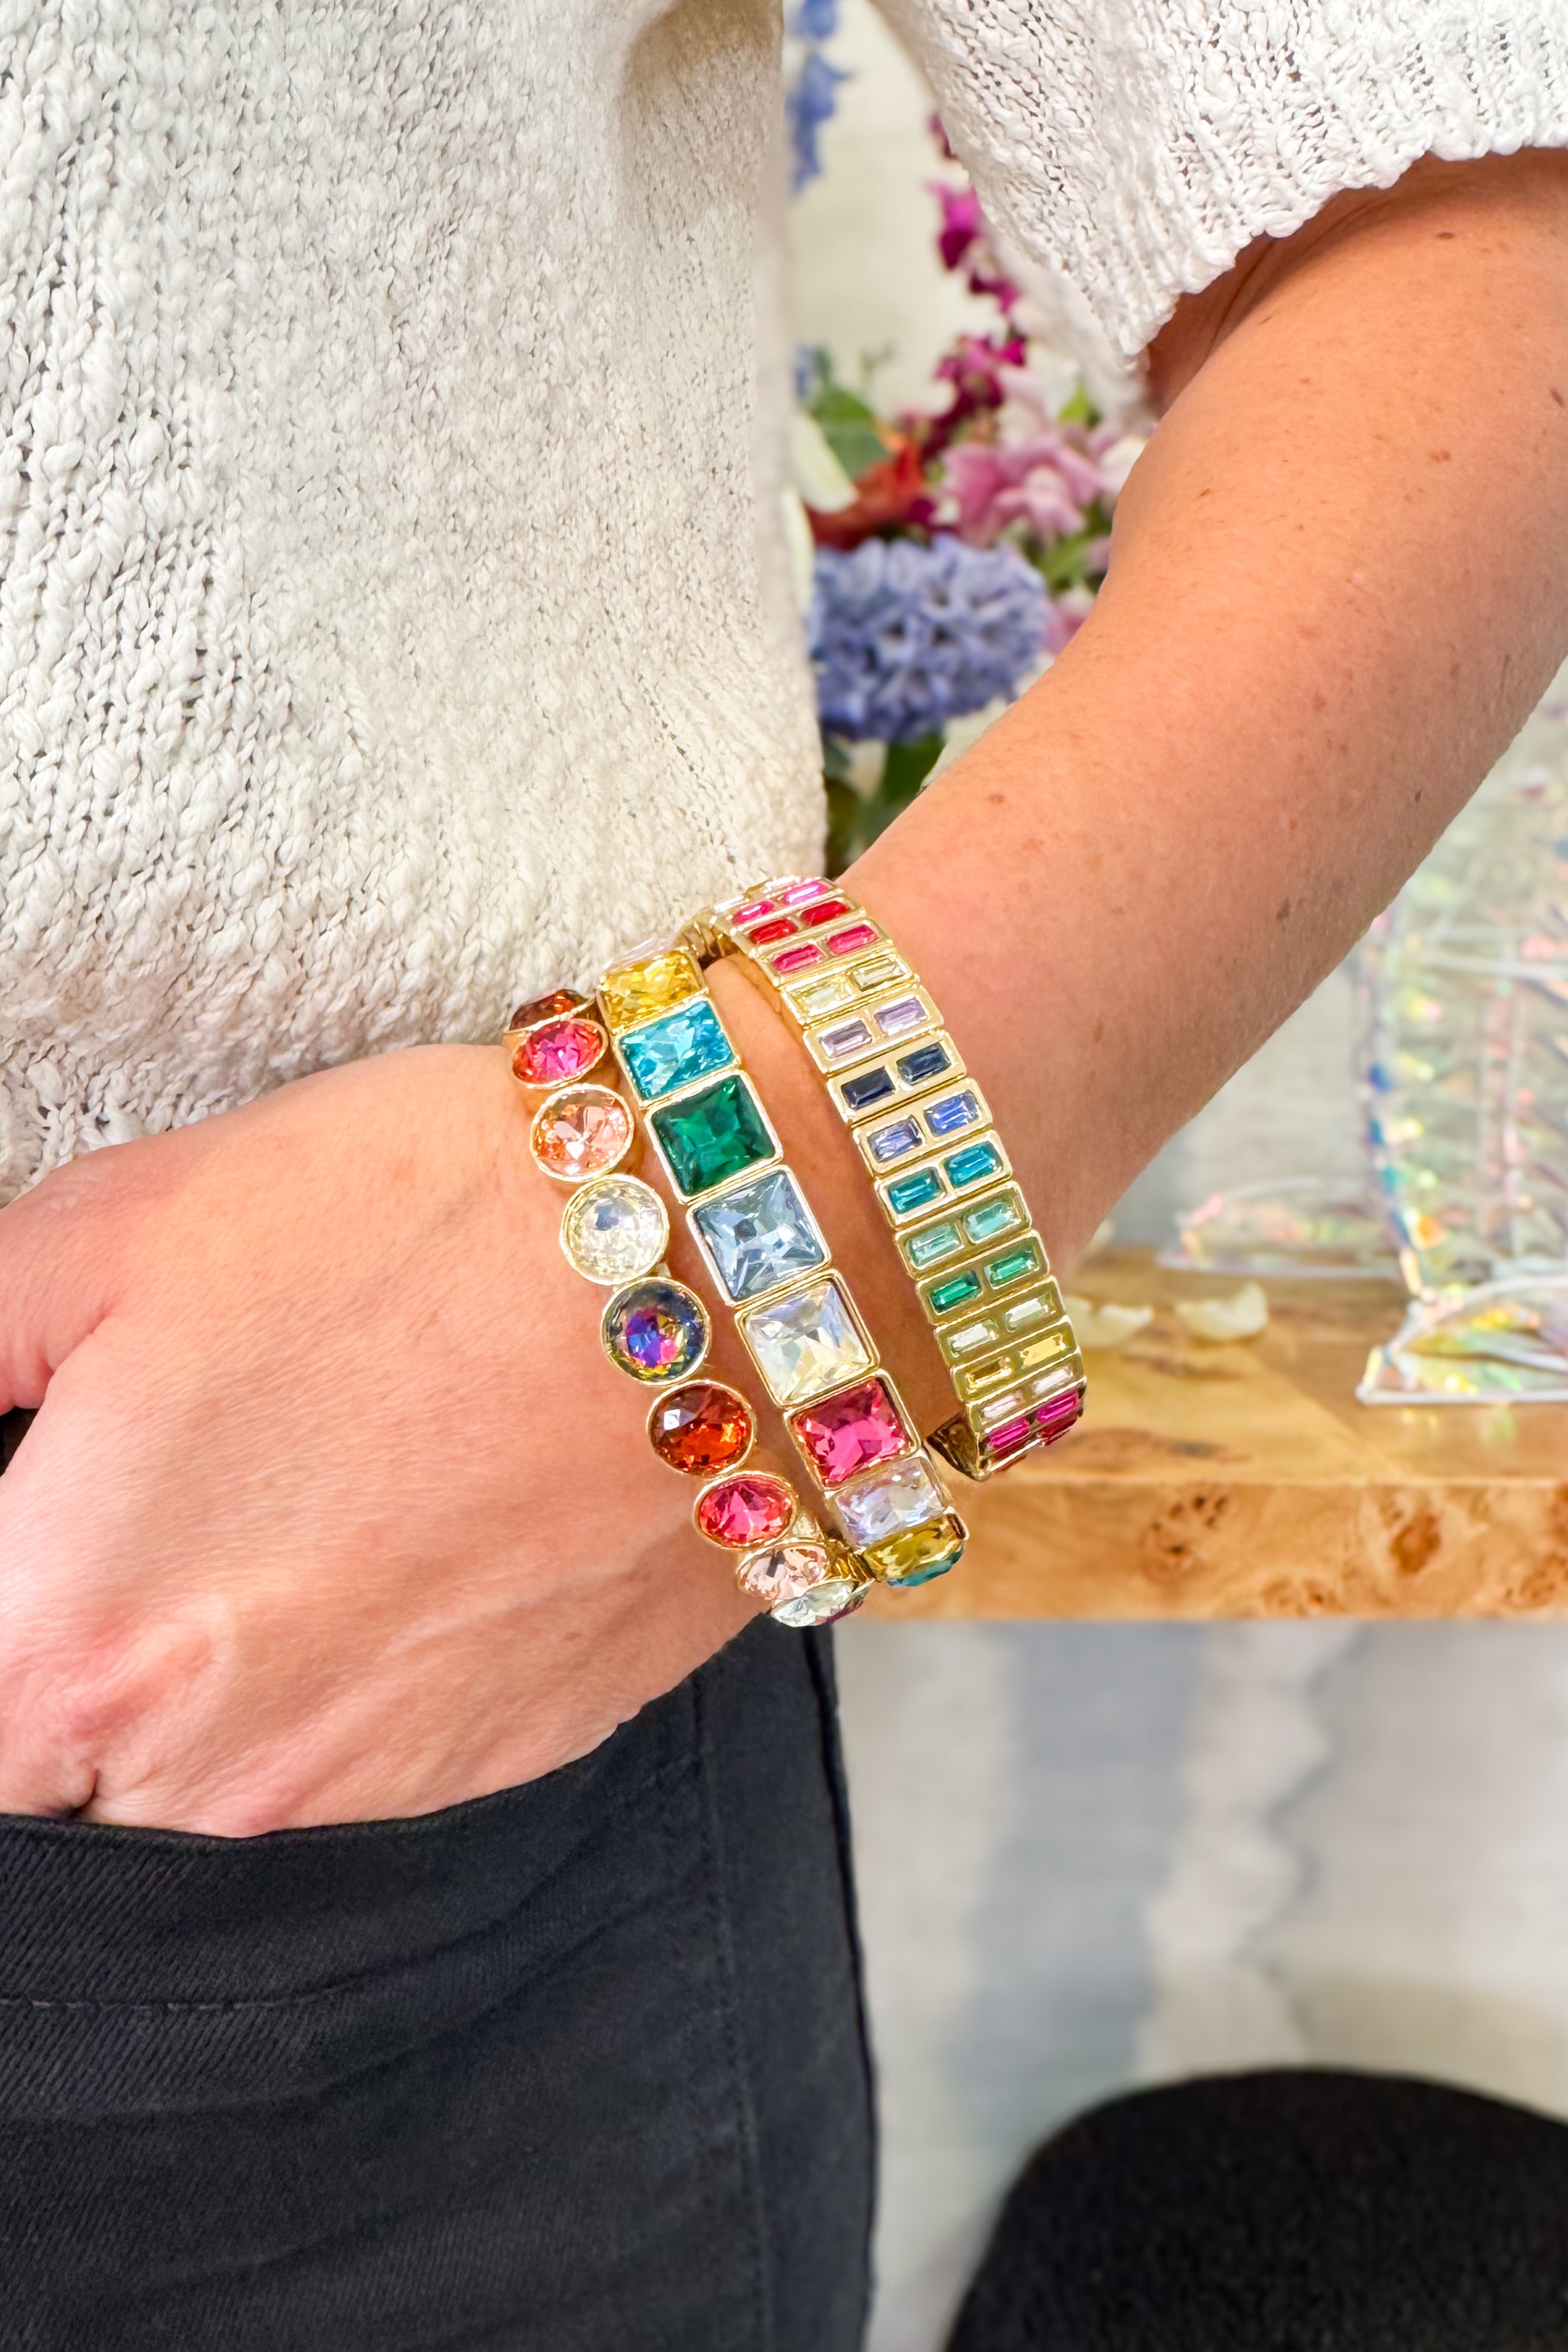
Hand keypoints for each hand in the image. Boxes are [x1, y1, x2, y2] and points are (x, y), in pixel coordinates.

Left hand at [0, 1045, 759, 1832]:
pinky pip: (344, 1779)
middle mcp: (203, 1772)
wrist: (721, 1262)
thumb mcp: (119, 1224)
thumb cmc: (422, 1223)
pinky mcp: (485, 1771)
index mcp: (72, 1641)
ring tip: (286, 1514)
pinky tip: (392, 1544)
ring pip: (197, 1800)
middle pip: (54, 1782)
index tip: (40, 1542)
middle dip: (74, 1666)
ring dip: (202, 1692)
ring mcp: (358, 1792)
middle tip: (152, 1518)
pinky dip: (335, 1691)